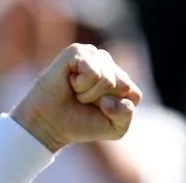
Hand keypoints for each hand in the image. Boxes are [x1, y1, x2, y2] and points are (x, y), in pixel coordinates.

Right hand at [11, 43, 142, 151]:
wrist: (50, 124)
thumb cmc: (82, 124)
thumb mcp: (115, 128)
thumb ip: (126, 114)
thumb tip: (111, 98)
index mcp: (121, 80)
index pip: (134, 94)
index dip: (117, 110)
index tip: (99, 111)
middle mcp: (109, 64)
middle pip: (124, 85)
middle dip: (104, 101)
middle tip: (86, 102)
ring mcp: (94, 55)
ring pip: (108, 80)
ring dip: (90, 95)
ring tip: (77, 93)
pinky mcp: (78, 51)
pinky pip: (94, 72)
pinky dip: (82, 86)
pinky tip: (70, 83)